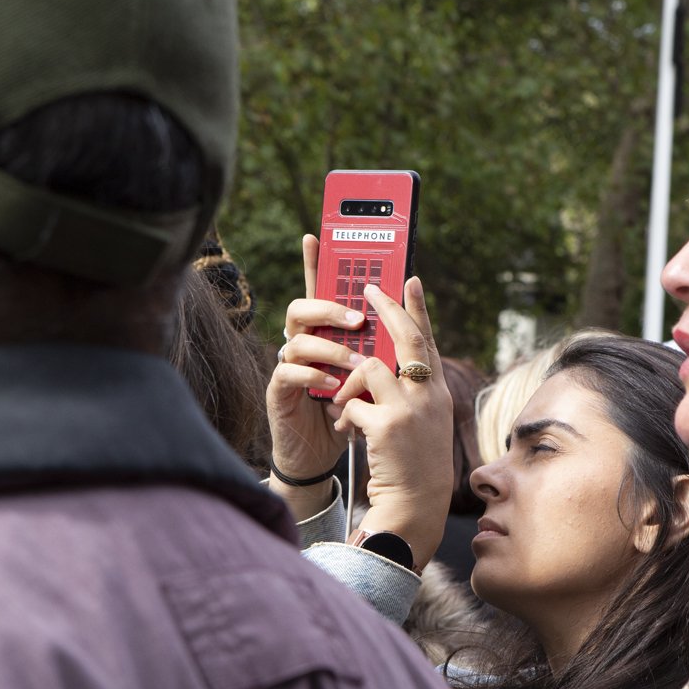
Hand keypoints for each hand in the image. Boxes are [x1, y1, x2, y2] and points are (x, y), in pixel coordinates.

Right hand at [266, 235, 365, 516]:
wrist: (327, 454)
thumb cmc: (352, 410)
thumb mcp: (374, 374)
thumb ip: (383, 345)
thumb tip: (409, 316)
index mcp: (326, 333)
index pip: (320, 291)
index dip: (316, 263)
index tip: (317, 235)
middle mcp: (304, 342)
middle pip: (304, 308)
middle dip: (331, 308)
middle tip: (359, 320)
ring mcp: (288, 365)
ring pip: (299, 340)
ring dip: (331, 349)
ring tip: (355, 364)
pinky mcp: (279, 391)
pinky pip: (289, 372)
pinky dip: (313, 376)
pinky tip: (332, 386)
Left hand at [331, 277, 453, 569]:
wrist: (414, 508)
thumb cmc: (412, 469)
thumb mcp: (419, 425)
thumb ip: (408, 395)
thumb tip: (379, 367)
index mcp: (437, 394)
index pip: (428, 342)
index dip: (418, 309)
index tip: (409, 279)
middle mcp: (430, 396)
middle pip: (407, 338)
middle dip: (387, 309)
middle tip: (367, 288)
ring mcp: (411, 409)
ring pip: (369, 369)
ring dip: (349, 384)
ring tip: (344, 406)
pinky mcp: (387, 426)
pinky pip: (352, 404)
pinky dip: (344, 416)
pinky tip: (346, 433)